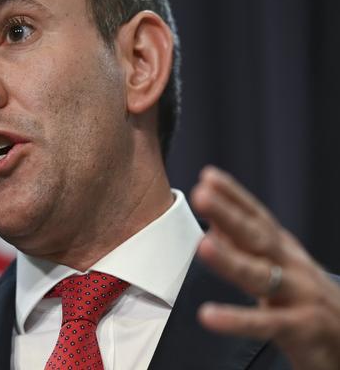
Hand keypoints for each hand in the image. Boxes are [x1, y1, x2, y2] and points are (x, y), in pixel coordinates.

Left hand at [191, 166, 339, 369]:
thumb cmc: (304, 297)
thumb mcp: (278, 266)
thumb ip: (244, 246)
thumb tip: (214, 221)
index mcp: (283, 249)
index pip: (257, 217)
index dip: (234, 196)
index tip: (208, 177)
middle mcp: (292, 265)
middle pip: (257, 237)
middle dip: (229, 214)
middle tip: (201, 196)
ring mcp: (298, 295)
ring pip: (260, 275)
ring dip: (230, 260)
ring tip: (202, 245)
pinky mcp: (300, 328)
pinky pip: (265, 323)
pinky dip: (236, 320)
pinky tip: (208, 315)